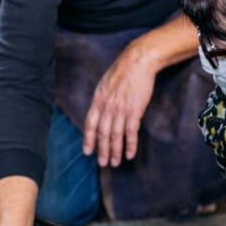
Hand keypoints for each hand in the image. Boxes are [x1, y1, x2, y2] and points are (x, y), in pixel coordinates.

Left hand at [82, 43, 156, 167]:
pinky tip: (129, 154)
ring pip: (115, 136)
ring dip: (115, 151)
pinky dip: (130, 145)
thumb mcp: (104, 84)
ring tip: (115, 163)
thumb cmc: (122, 71)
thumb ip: (101, 99)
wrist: (138, 61)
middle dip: (102, 150)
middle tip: (103, 163)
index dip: (88, 139)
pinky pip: (130, 132)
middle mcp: (107, 107)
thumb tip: (99, 112)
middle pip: (102, 133)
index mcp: (98, 100)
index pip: (90, 124)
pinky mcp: (134, 111)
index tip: (87, 152)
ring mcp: (121, 110)